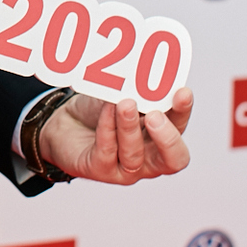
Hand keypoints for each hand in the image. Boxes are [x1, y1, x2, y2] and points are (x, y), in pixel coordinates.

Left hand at [36, 89, 192, 185]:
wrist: (64, 123)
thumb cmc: (98, 111)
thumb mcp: (119, 95)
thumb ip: (136, 92)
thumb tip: (145, 76)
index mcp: (161, 136)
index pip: (180, 128)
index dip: (183, 112)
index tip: (181, 92)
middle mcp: (149, 158)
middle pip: (173, 159)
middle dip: (167, 138)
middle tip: (155, 115)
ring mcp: (126, 169)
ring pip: (134, 155)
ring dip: (129, 128)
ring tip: (124, 104)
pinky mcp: (100, 170)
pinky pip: (107, 152)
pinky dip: (108, 129)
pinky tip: (107, 110)